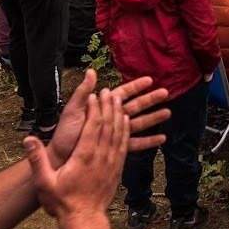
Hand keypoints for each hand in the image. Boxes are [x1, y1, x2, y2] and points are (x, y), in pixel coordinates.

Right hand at [26, 88, 128, 219]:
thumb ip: (37, 160)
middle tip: (109, 91)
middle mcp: (100, 157)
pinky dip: (125, 131)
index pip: (92, 126)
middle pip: (108, 125)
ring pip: (118, 133)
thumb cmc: (62, 202)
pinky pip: (124, 145)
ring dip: (119, 115)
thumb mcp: (44, 182)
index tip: (95, 95)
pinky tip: (126, 123)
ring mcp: (111, 163)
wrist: (84, 220)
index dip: (95, 109)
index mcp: (84, 156)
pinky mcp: (117, 169)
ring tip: (119, 100)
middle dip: (109, 106)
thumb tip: (28, 140)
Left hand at [49, 70, 170, 161]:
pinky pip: (135, 143)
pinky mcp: (116, 147)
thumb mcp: (73, 110)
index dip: (136, 86)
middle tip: (166, 92)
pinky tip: (161, 138)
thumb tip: (91, 71)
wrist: (60, 158)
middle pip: (135, 106)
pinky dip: (149, 141)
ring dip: (153, 118)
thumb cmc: (65, 134)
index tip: (150, 80)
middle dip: (150, 99)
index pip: (123, 93)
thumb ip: (84, 92)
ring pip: (138, 123)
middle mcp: (110, 118)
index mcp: (102, 107)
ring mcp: (114, 133)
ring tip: (168, 113)